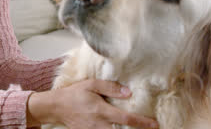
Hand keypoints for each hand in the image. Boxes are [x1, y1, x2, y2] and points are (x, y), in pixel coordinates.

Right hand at [26, 79, 158, 128]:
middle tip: (150, 128)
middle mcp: (99, 124)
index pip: (126, 119)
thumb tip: (128, 92)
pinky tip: (119, 128)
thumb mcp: (90, 85)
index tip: (155, 124)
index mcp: (101, 110)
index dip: (142, 122)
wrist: (56, 107)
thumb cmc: (73, 94)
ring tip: (137, 128)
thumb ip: (109, 87)